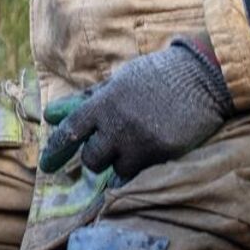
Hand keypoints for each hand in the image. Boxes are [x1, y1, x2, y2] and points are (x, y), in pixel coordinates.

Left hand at [38, 38, 232, 180]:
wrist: (202, 77)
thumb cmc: (157, 76)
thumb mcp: (119, 80)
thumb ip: (87, 100)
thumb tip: (50, 114)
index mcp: (105, 102)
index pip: (71, 131)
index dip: (56, 149)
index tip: (47, 164)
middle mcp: (119, 124)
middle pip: (91, 158)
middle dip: (95, 156)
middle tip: (107, 147)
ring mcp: (141, 141)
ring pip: (115, 170)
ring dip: (119, 162)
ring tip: (133, 146)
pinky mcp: (162, 154)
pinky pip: (139, 173)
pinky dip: (138, 167)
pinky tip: (147, 153)